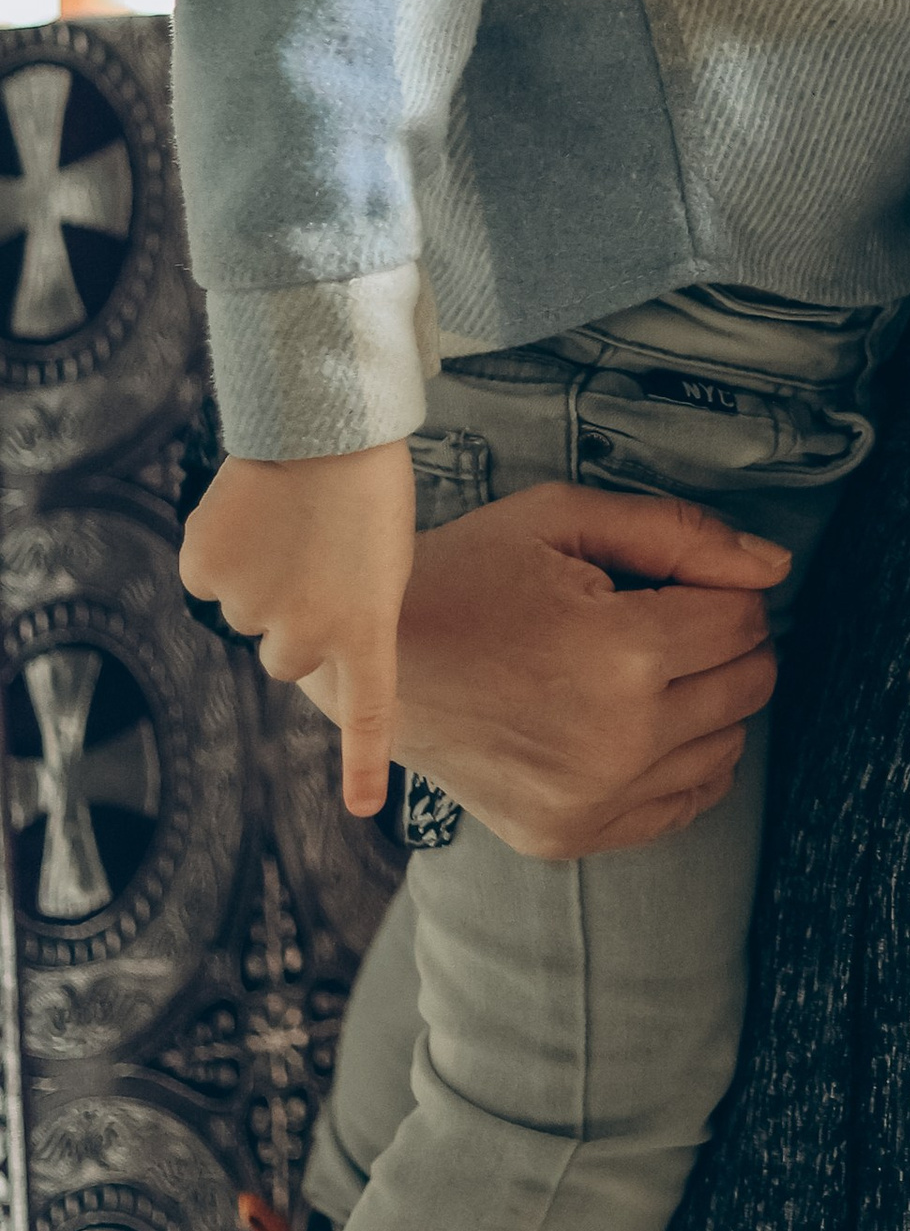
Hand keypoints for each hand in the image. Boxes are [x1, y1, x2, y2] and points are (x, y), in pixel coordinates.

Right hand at [181, 442, 415, 814]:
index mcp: (366, 629)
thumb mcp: (383, 561)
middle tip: (316, 561)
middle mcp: (307, 634)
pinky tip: (250, 512)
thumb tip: (299, 649)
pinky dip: (220, 551)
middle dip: (294, 621)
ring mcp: (251, 607)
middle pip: (285, 657)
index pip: (367, 711)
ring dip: (260, 580)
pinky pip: (207, 577)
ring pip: (245, 613)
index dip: (362, 763)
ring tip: (292, 524)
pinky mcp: (206, 572)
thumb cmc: (366, 484)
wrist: (323, 421)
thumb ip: (349, 614)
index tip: (361, 809)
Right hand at [394, 483, 788, 858]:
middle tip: (667, 618)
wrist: (367, 664)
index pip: (743, 620)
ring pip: (727, 746)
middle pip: (749, 684)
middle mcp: (616, 741)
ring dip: (708, 701)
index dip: (725, 588)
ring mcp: (592, 801)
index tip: (683, 580)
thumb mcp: (563, 520)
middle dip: (726, 641)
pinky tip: (638, 721)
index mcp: (620, 654)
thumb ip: (679, 535)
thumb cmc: (465, 576)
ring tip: (644, 668)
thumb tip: (773, 566)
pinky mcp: (570, 836)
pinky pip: (683, 803)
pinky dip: (681, 760)